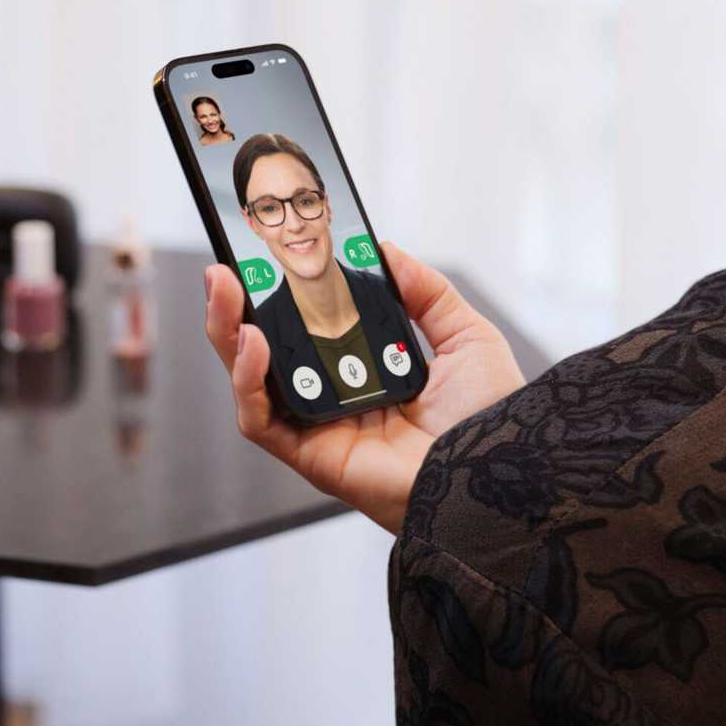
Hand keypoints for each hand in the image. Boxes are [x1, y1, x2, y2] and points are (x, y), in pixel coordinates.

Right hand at [201, 239, 526, 534]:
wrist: (501, 474)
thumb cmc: (492, 420)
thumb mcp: (465, 336)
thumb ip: (425, 291)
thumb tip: (384, 250)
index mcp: (368, 371)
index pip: (309, 327)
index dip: (282, 292)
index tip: (267, 252)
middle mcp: (336, 400)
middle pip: (267, 350)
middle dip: (237, 306)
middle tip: (225, 266)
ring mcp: (319, 428)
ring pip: (250, 381)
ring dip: (227, 333)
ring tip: (225, 289)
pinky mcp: (312, 456)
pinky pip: (260, 421)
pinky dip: (247, 381)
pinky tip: (254, 342)